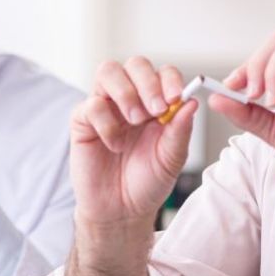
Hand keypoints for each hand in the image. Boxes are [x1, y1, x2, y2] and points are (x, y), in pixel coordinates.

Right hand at [71, 57, 195, 227]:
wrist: (121, 211)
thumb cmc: (147, 182)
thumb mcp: (172, 158)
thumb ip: (180, 130)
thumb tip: (191, 101)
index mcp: (156, 103)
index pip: (163, 73)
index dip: (170, 79)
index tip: (176, 97)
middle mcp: (130, 99)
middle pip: (135, 64)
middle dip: (148, 82)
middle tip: (156, 110)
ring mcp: (105, 107)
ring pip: (108, 71)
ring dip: (126, 92)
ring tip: (135, 121)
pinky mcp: (83, 120)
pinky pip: (91, 104)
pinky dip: (106, 122)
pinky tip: (115, 144)